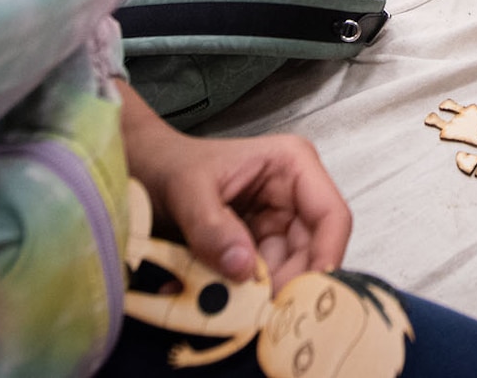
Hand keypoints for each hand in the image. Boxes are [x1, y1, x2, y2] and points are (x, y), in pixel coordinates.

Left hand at [118, 81, 350, 289]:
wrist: (145, 170)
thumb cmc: (170, 164)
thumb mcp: (188, 190)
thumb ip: (212, 228)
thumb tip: (244, 269)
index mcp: (293, 166)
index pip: (331, 216)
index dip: (326, 256)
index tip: (302, 294)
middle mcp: (294, 196)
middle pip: (310, 253)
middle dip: (282, 284)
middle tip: (252, 311)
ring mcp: (276, 224)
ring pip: (283, 272)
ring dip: (253, 295)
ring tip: (216, 303)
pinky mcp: (256, 247)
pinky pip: (256, 280)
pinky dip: (233, 295)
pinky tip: (203, 297)